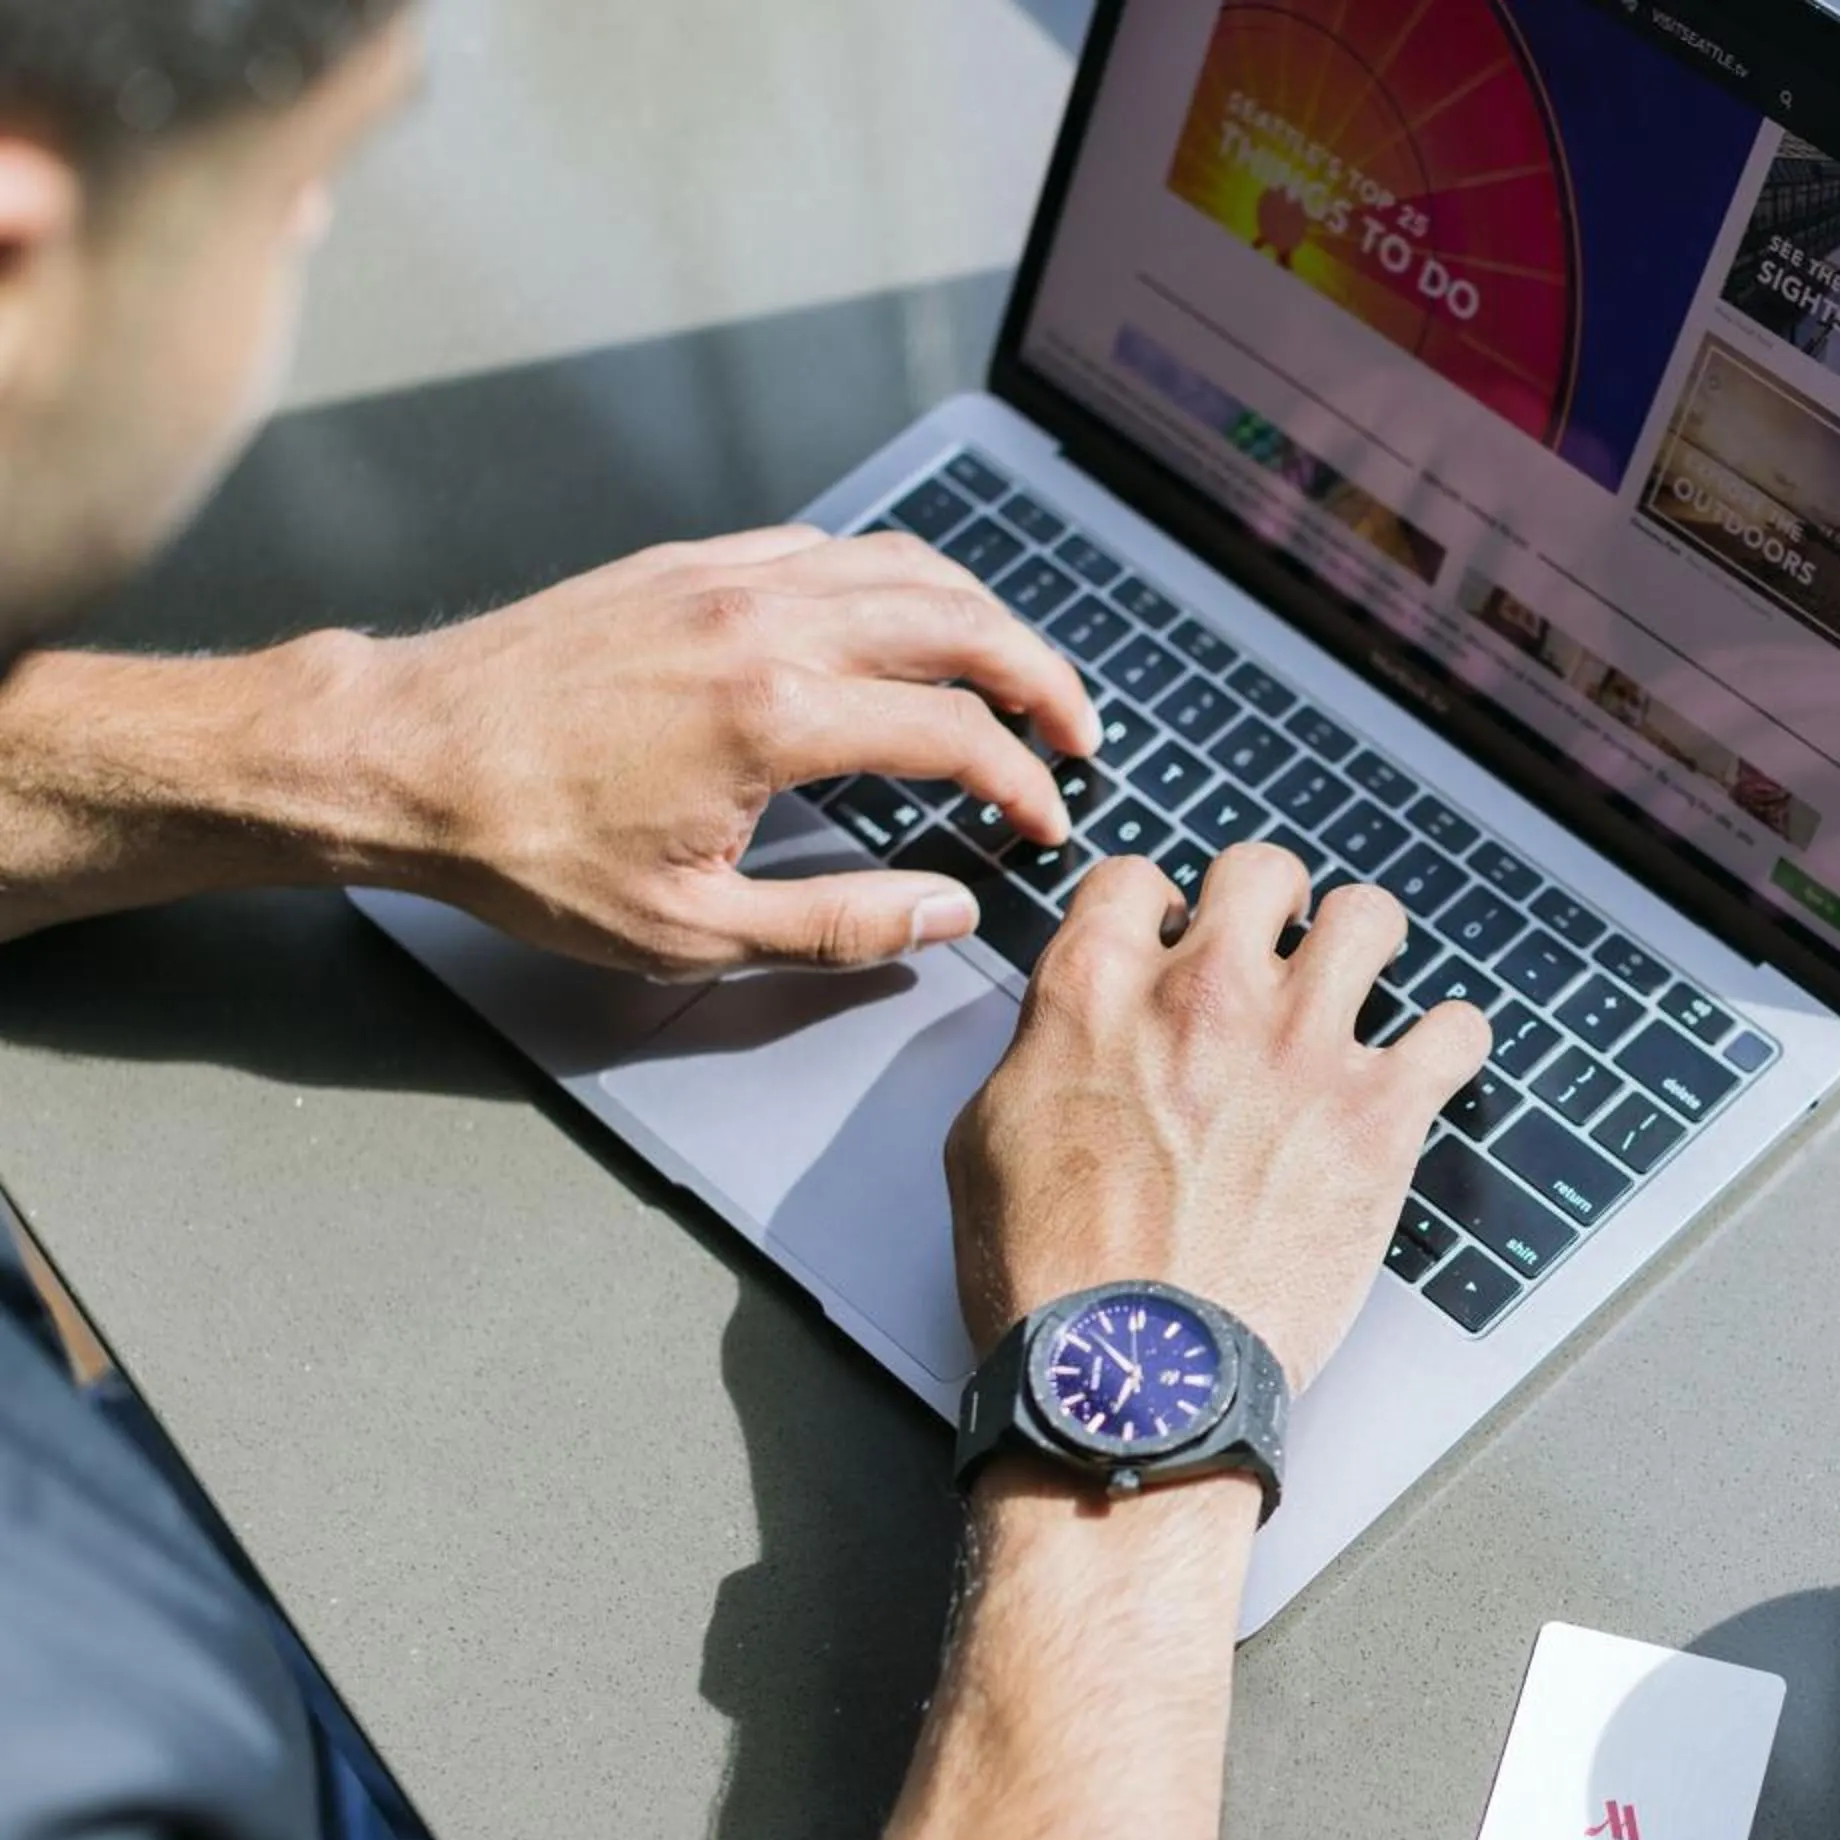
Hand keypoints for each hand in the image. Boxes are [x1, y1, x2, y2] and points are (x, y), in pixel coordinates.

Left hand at [350, 524, 1098, 976]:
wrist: (402, 755)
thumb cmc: (525, 847)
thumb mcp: (690, 929)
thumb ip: (840, 924)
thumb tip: (944, 912)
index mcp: (778, 717)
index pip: (958, 734)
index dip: (1025, 783)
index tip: (1043, 822)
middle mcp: (766, 624)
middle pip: (961, 620)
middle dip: (1042, 678)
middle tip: (1077, 733)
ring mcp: (728, 578)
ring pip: (906, 566)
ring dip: (984, 615)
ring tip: (1016, 672)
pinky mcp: (691, 562)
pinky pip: (831, 548)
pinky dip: (897, 580)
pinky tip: (905, 625)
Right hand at [945, 846, 1489, 1392]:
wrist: (1134, 1374)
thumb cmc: (1051, 1280)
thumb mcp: (986, 1138)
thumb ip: (1042, 1050)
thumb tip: (1070, 1029)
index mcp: (1096, 988)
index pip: (1138, 877)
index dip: (1158, 909)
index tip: (1173, 942)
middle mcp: (1204, 992)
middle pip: (1262, 870)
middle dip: (1269, 905)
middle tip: (1273, 953)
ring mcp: (1302, 1045)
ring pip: (1370, 918)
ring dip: (1365, 948)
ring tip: (1359, 986)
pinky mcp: (1379, 1114)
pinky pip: (1456, 1030)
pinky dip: (1450, 1043)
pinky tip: (1428, 1064)